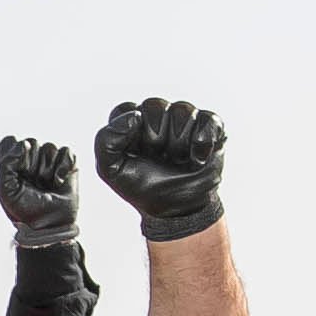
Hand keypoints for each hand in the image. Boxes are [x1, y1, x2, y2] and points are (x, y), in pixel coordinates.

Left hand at [0, 134, 80, 244]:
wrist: (50, 225)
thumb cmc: (26, 210)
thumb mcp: (6, 190)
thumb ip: (7, 163)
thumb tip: (24, 144)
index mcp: (12, 162)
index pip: (9, 142)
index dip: (13, 155)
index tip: (17, 174)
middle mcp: (30, 158)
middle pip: (31, 142)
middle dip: (32, 165)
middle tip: (33, 184)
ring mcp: (50, 160)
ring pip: (49, 147)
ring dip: (47, 171)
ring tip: (46, 186)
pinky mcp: (68, 164)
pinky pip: (66, 152)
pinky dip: (63, 167)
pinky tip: (58, 182)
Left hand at [92, 98, 227, 241]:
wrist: (176, 209)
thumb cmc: (143, 186)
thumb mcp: (111, 170)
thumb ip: (106, 141)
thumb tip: (133, 116)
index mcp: (131, 120)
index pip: (126, 109)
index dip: (131, 134)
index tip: (136, 154)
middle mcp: (157, 114)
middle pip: (155, 106)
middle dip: (156, 140)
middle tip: (159, 159)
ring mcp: (185, 118)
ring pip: (182, 111)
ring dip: (179, 144)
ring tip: (178, 160)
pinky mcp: (209, 126)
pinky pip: (208, 119)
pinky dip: (202, 142)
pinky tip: (197, 159)